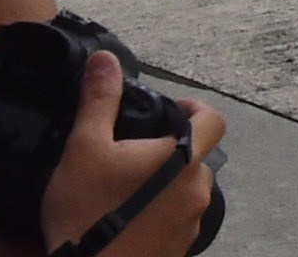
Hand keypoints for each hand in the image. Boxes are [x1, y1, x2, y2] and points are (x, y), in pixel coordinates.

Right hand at [38, 46, 223, 256]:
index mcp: (184, 160)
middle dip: (171, 148)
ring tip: (125, 185)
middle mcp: (197, 191)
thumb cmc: (89, 215)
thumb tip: (105, 60)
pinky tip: (128, 215)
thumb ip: (99, 101)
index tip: (168, 108)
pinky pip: (177, 218)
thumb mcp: (84, 149)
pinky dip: (160, 211)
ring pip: (187, 189)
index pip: (213, 119)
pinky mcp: (179, 248)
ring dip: (165, 182)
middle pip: (198, 155)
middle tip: (133, 151)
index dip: (194, 107)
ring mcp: (191, 223)